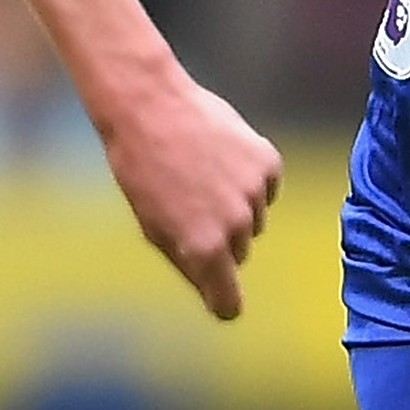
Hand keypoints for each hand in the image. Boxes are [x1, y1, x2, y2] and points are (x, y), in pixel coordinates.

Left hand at [96, 62, 279, 319]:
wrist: (150, 106)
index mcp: (203, 249)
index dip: (221, 300)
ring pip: (253, 220)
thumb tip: (211, 286)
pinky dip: (249, 180)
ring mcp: (255, 194)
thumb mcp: (152, 225)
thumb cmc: (141, 168)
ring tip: (200, 177)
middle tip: (188, 207)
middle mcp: (236, 227)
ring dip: (234, 208)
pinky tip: (220, 159)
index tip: (218, 295)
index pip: (229, 303)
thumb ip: (186, 261)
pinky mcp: (268, 164)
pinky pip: (265, 188)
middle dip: (220, 240)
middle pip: (238, 254)